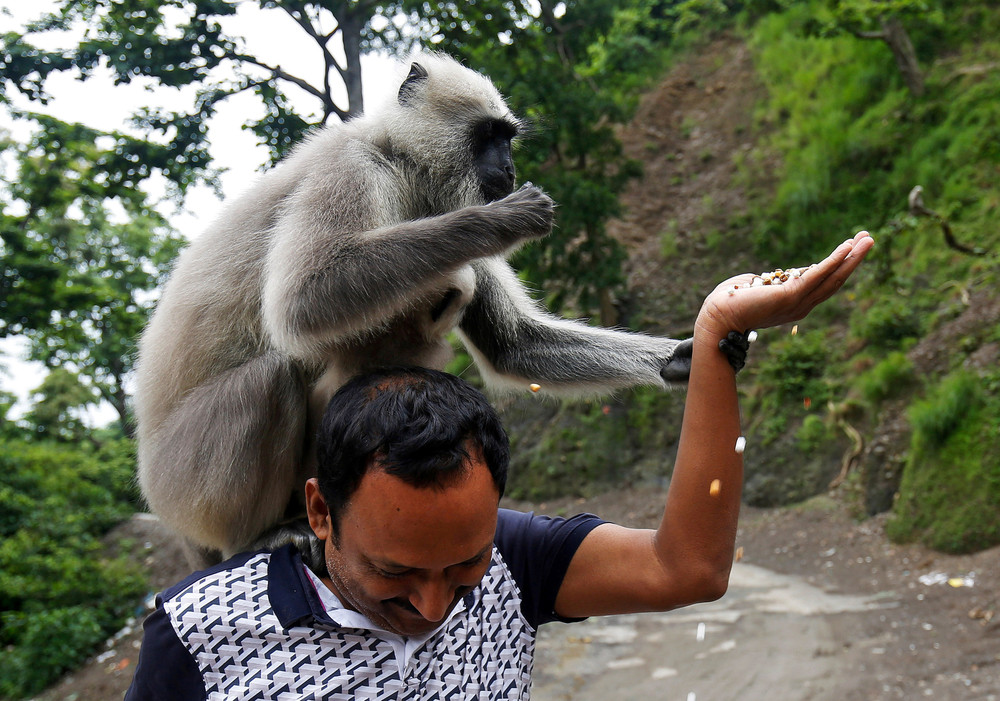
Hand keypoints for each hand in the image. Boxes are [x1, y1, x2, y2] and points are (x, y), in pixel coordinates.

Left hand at [696, 231, 873, 337]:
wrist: (717, 318)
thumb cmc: (730, 302)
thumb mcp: (756, 287)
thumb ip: (768, 282)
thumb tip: (764, 279)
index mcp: (794, 303)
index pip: (822, 283)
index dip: (838, 266)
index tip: (849, 248)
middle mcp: (801, 306)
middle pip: (835, 280)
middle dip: (853, 260)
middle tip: (869, 239)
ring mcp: (797, 302)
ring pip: (832, 277)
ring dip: (851, 257)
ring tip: (867, 239)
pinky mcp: (790, 295)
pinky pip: (817, 275)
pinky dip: (833, 261)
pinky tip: (847, 247)